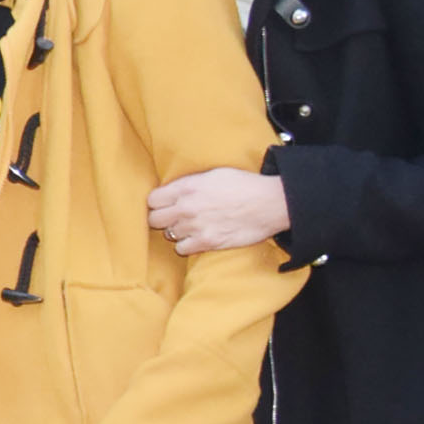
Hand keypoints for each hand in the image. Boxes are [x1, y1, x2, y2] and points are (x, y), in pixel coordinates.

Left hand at [147, 166, 291, 254]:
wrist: (271, 203)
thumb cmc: (245, 185)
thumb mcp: (214, 174)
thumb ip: (189, 183)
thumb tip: (173, 191)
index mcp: (187, 187)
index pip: (152, 200)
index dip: (158, 203)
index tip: (166, 205)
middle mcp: (187, 207)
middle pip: (154, 219)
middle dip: (163, 218)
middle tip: (175, 218)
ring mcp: (195, 226)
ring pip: (169, 234)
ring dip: (178, 232)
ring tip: (193, 227)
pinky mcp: (207, 242)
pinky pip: (182, 249)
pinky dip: (188, 246)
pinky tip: (198, 239)